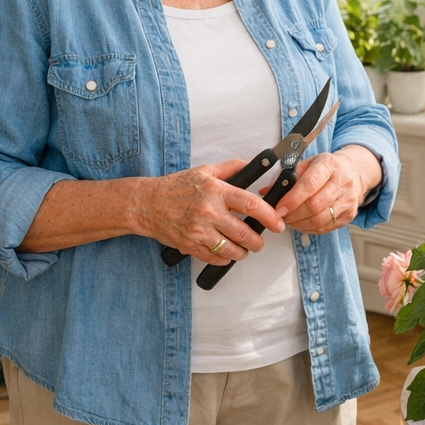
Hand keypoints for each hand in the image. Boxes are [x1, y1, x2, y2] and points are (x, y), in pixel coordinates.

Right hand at [127, 159, 285, 264]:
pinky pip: (215, 258)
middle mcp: (209, 211)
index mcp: (216, 191)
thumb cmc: (175, 187)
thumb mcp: (204, 171)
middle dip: (258, 242)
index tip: (278, 224)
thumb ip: (231, 168)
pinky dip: (225, 259)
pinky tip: (226, 253)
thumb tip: (252, 165)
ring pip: (232, 250)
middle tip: (260, 242)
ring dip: (243, 253)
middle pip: (244, 233)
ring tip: (244, 249)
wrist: (146, 203)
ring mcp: (198, 231)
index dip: (269, 216)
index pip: (250, 205)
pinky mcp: (190, 245)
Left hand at [267, 145, 379, 234]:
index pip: (309, 184)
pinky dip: (309, 229)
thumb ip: (286, 176)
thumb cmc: (325, 168)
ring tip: (289, 220)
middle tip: (280, 216)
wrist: (353, 173)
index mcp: (329, 165)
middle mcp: (342, 182)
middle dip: (293, 214)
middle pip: (314, 205)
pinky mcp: (349, 215)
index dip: (291, 199)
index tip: (278, 208)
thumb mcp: (307, 163)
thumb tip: (267, 191)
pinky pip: (325, 228)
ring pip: (319, 220)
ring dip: (299, 224)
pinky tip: (301, 223)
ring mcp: (348, 200)